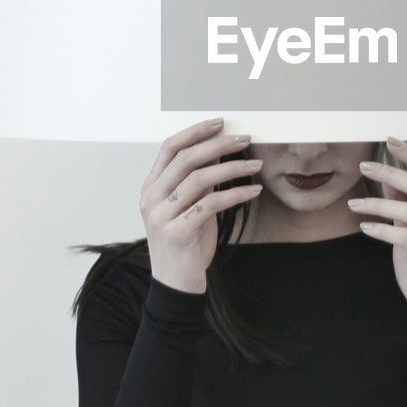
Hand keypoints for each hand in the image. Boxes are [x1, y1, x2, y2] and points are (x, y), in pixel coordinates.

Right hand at [139, 118, 262, 293]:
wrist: (176, 283)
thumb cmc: (186, 242)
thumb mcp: (190, 205)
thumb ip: (198, 179)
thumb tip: (218, 150)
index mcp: (150, 188)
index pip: (169, 148)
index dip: (195, 131)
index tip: (220, 123)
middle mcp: (151, 199)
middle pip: (185, 159)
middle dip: (218, 145)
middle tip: (244, 140)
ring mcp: (161, 216)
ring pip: (199, 179)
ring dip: (232, 168)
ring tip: (256, 164)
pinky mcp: (177, 233)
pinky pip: (211, 204)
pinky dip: (236, 194)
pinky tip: (253, 191)